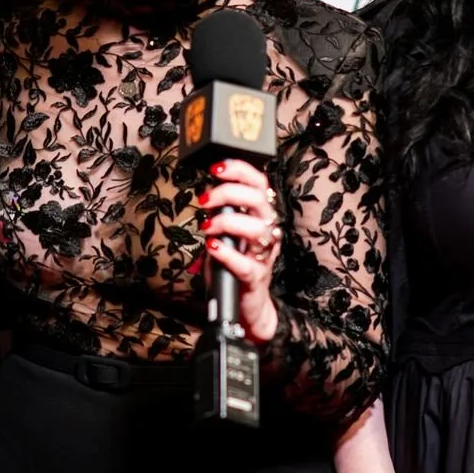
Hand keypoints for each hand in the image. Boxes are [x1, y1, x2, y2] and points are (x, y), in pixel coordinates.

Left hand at [199, 159, 282, 343]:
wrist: (246, 304)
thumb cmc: (235, 264)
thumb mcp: (226, 233)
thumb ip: (220, 213)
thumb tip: (206, 190)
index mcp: (261, 216)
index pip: (259, 183)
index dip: (240, 170)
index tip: (216, 169)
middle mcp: (268, 232)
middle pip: (259, 200)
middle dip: (229, 193)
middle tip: (205, 201)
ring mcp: (264, 255)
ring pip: (257, 229)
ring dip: (227, 222)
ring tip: (207, 227)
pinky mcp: (255, 277)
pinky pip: (245, 263)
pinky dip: (226, 254)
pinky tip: (212, 247)